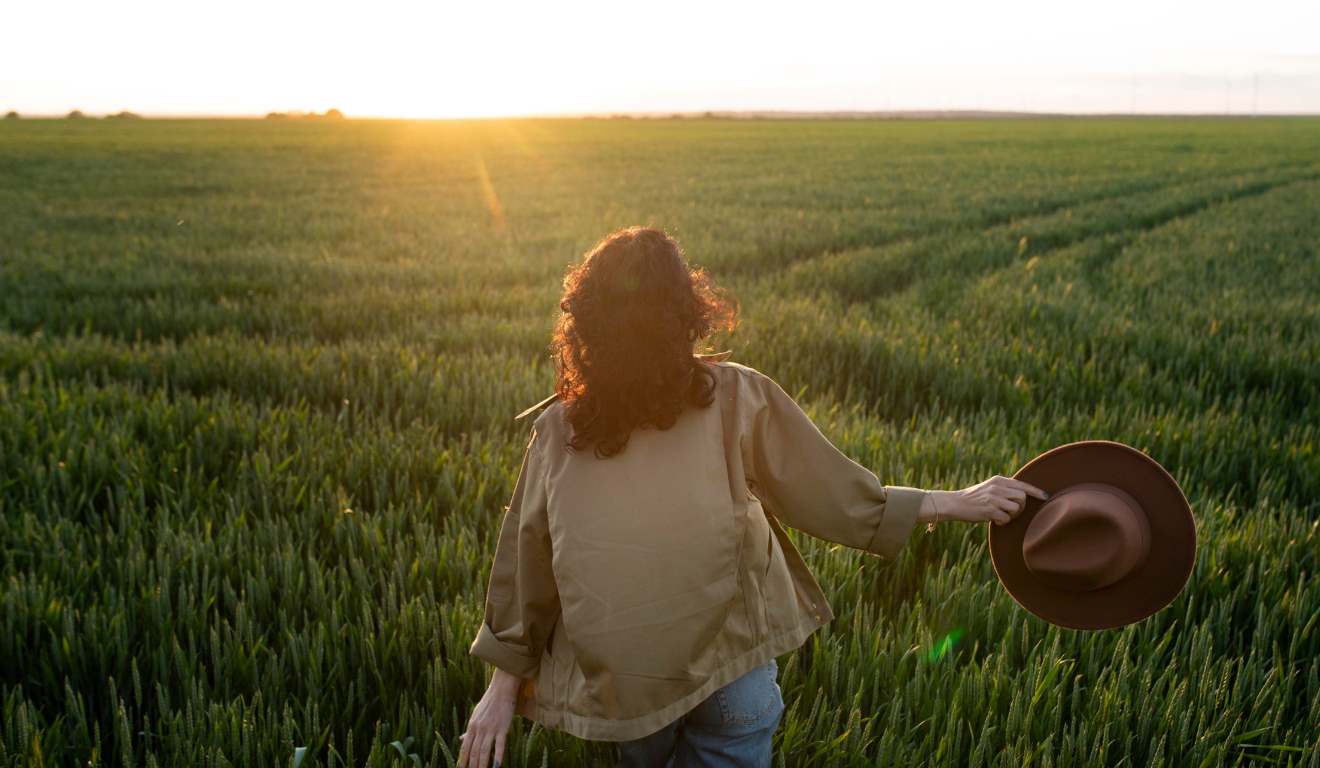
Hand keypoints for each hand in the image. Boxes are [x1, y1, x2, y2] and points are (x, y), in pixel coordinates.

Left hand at [458, 667, 521, 767]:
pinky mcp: (502, 728)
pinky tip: (496, 766)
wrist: (501, 689)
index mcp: (471, 726)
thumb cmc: (489, 701)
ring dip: (482, 765)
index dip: (462, 760)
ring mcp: (490, 729)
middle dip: (472, 766)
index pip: (465, 747)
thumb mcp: (475, 715)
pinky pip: (499, 745)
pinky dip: (498, 757)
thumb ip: (469, 729)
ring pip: (484, 751)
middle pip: (474, 752)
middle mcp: (479, 729)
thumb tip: (461, 738)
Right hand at [922, 476, 1048, 525]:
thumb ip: (1004, 488)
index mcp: (998, 480)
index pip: (1023, 484)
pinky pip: (1006, 518)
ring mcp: (993, 498)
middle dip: (1021, 507)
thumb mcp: (989, 487)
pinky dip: (1002, 522)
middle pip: (1022, 498)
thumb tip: (1023, 494)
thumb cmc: (974, 498)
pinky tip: (994, 520)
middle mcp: (997, 487)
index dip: (1036, 492)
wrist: (955, 503)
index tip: (1046, 497)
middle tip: (1011, 512)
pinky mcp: (989, 510)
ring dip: (1012, 515)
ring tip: (1002, 516)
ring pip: (1016, 508)